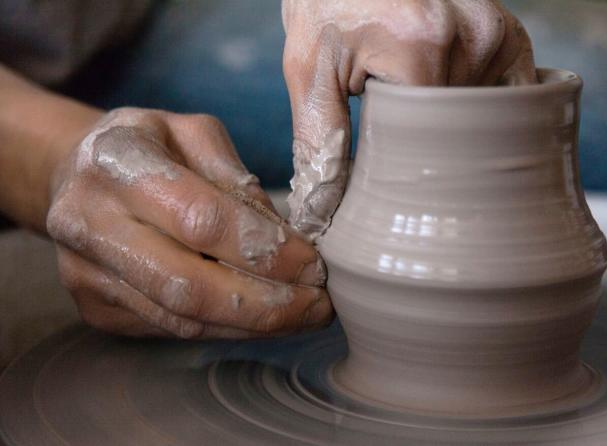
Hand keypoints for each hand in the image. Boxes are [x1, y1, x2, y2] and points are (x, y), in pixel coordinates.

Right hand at [46, 107, 331, 338]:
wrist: (78, 176)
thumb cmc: (149, 148)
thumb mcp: (193, 133)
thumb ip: (236, 178)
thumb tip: (286, 239)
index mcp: (116, 159)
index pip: (201, 218)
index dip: (265, 249)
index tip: (315, 264)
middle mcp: (87, 219)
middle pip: (188, 285)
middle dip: (267, 304)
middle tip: (320, 307)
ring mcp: (84, 271)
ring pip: (182, 318)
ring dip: (253, 325)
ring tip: (302, 316)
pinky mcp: (93, 306)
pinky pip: (171, 329)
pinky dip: (226, 328)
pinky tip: (261, 318)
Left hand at [282, 0, 536, 238]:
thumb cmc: (325, 11)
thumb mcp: (309, 72)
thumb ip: (321, 141)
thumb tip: (324, 210)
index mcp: (421, 47)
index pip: (430, 142)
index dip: (408, 161)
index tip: (388, 161)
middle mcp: (470, 34)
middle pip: (460, 132)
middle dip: (429, 141)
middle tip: (398, 123)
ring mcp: (496, 31)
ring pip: (483, 117)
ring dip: (453, 121)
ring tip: (416, 93)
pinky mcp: (509, 33)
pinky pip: (510, 94)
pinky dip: (480, 106)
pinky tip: (450, 97)